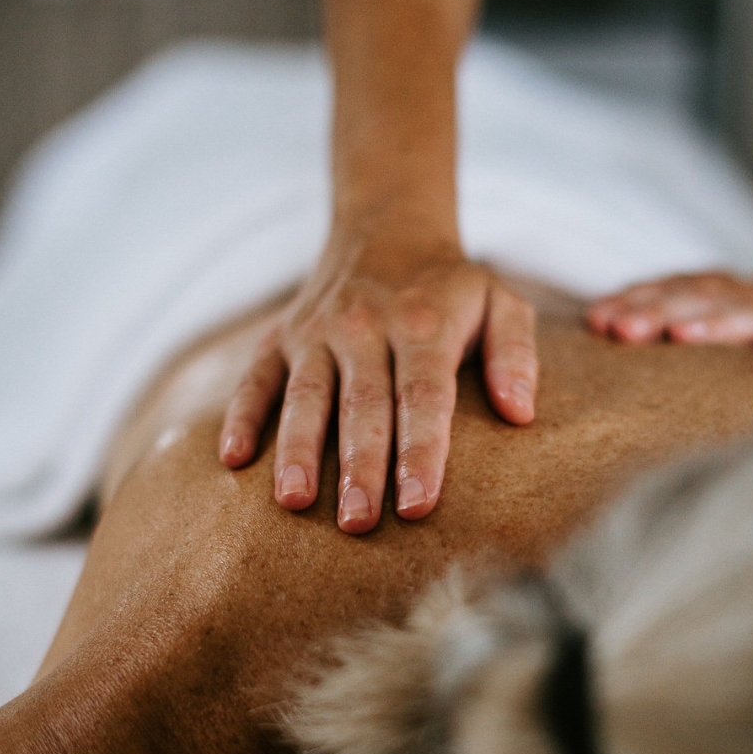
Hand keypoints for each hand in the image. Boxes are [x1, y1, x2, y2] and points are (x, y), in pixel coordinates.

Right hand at [218, 232, 537, 533]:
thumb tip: (520, 413)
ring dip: (298, 449)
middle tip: (358, 524)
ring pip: (304, 396)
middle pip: (362, 405)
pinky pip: (254, 378)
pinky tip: (232, 459)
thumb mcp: (502, 301)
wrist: (386, 230)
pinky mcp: (279, 337)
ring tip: (294, 502)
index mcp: (422, 325)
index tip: (417, 505)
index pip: (422, 397)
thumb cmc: (451, 287)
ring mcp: (315, 331)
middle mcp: (364, 326)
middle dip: (359, 466)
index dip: (420, 453)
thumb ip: (516, 353)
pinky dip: (241, 416)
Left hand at [587, 270, 752, 357]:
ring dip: (712, 324)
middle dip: (656, 313)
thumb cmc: (737, 329)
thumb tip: (595, 326)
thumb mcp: (695, 318)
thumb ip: (651, 321)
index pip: (662, 292)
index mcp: (704, 293)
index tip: (595, 322)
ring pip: (742, 316)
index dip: (629, 302)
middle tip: (622, 331)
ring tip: (682, 334)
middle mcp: (736, 297)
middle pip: (693, 300)